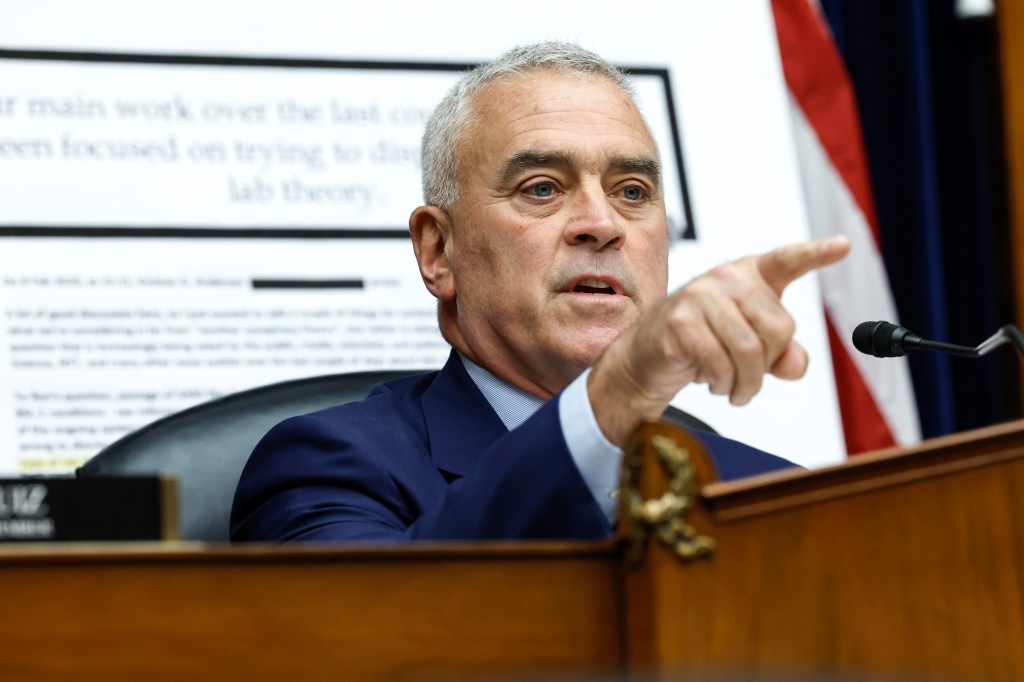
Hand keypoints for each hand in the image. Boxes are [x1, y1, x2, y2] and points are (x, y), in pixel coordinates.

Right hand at [588, 235, 849, 444]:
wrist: (646, 357)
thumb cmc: (699, 344)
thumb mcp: (748, 349)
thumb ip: (780, 354)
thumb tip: (795, 365)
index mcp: (747, 276)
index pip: (786, 261)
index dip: (816, 254)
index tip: (843, 245)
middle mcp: (726, 278)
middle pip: (779, 329)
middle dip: (768, 365)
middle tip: (748, 379)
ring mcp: (700, 296)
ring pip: (750, 351)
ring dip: (745, 384)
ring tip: (733, 389)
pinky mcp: (680, 322)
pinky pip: (719, 363)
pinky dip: (721, 383)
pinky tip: (711, 381)